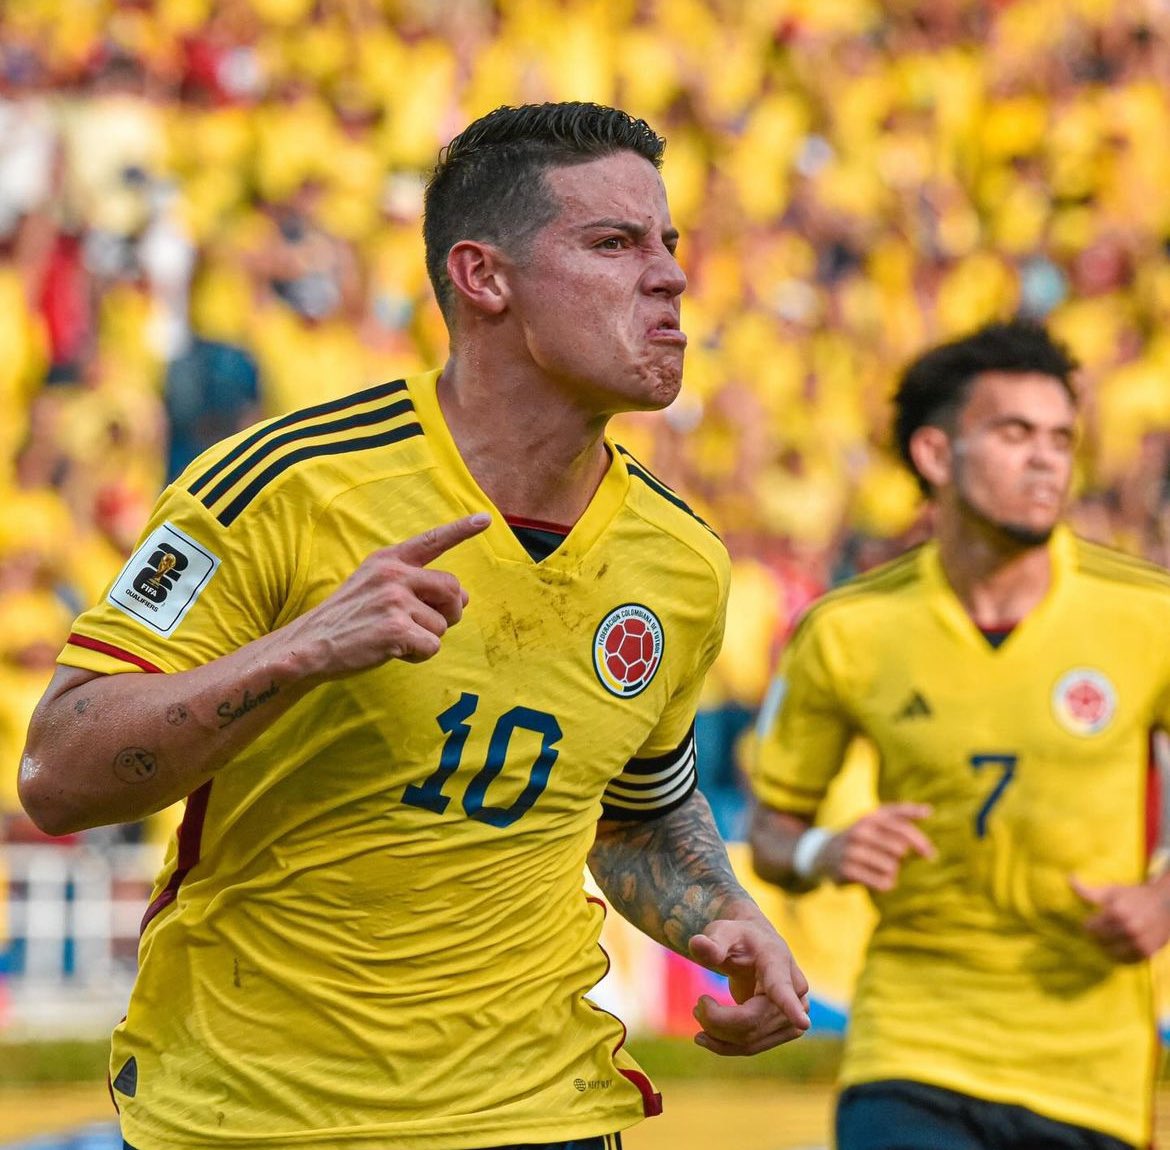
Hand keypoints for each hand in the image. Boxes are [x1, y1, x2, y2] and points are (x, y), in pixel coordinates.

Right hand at [287, 513, 490, 679]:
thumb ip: (414, 584)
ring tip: (394, 637)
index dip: (460, 530)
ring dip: (426, 638)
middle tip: (425, 624)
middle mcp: (394, 574)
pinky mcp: (395, 629)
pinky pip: (432, 646)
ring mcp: (394, 600)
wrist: (309, 645)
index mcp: (388, 560)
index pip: (431, 541)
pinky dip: (418, 655)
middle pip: (453, 589)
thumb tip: (464, 598)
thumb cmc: (346, 619)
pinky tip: (393, 651)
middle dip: (449, 611)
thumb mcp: (372, 584)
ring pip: (442, 624)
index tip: (484, 519)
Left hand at [687, 919, 810, 1055]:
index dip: (789, 1006)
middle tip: (696, 1006)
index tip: (801, 1022)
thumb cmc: (737, 936)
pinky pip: (754, 1046)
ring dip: (718, 1033)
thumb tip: (697, 944)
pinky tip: (706, 1036)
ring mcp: (794, 1014)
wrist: (755, 946)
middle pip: (753, 1021)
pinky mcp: (785, 1030)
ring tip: (699, 1012)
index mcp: (778, 961)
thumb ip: (711, 942)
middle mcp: (795, 990)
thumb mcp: (723, 931)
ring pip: (752, 1039)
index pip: (782, 988)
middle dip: (717, 1020)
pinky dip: (726, 1045)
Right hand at [818, 803, 935, 891]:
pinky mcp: (847, 869)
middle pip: (900, 849)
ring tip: (882, 869)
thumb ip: (903, 815)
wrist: (824, 852)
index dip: (920, 841)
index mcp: (871, 817)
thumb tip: (929, 810)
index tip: (930, 854)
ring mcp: (852, 850)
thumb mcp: (877, 821)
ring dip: (893, 872)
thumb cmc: (862, 836)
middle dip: (902, 859)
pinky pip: (882, 882)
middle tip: (894, 860)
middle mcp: (861, 830)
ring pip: (891, 867)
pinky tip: (879, 881)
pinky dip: (886, 884)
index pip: (902, 826)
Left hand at [1070, 875, 1169, 962]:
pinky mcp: (1148, 953)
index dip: (1088, 926)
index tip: (1089, 923)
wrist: (1166, 904)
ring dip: (1106, 949)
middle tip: (1096, 934)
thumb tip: (1070, 879)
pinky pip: (1127, 961)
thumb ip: (1089, 891)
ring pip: (1112, 954)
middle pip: (1100, 941)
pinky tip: (1118, 949)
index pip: (1090, 927)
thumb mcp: (1112, 890)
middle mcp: (1129, 929)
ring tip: (1106, 942)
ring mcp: (1139, 942)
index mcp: (1117, 912)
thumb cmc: (1134, 896)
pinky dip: (1120, 957)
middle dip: (1096, 937)